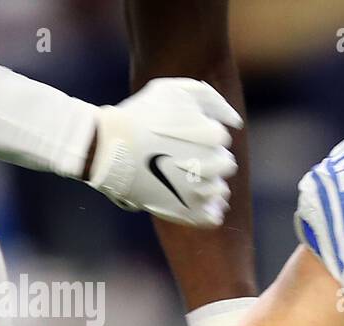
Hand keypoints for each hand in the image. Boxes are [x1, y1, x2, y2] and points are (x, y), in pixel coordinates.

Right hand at [86, 77, 240, 227]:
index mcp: (214, 136)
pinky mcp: (189, 213)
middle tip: (180, 155)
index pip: (221, 138)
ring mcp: (201, 191)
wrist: (107, 146)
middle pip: (225, 165)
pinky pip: (212, 218)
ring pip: (220, 191)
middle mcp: (212, 165)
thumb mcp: (174, 90)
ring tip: (179, 175)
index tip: (179, 134)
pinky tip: (193, 200)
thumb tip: (235, 121)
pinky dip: (208, 211)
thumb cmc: (140, 114)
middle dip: (208, 159)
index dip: (201, 134)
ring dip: (206, 183)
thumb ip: (210, 97)